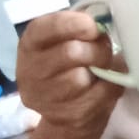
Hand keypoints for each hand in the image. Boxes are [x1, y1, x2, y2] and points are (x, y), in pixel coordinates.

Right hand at [18, 11, 125, 138]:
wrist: (67, 106)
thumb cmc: (72, 62)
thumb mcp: (69, 39)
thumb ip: (80, 28)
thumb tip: (103, 24)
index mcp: (31, 42)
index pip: (46, 27)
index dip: (75, 24)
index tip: (93, 27)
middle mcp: (30, 69)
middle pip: (70, 52)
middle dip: (96, 48)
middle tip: (104, 49)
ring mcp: (44, 96)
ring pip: (80, 78)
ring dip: (100, 70)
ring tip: (100, 69)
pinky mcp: (63, 114)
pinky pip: (95, 96)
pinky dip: (107, 88)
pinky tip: (101, 85)